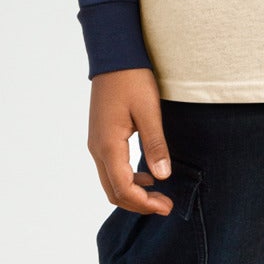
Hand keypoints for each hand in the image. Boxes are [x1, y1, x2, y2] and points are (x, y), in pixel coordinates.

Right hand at [88, 67, 173, 212]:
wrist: (113, 57)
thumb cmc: (132, 80)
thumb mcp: (149, 111)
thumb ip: (155, 145)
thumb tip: (162, 176)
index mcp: (109, 145)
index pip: (123, 188)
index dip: (144, 203)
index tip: (167, 207)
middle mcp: (97, 148)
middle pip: (113, 191)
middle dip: (139, 204)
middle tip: (166, 206)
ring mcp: (96, 143)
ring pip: (110, 181)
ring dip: (133, 194)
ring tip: (159, 195)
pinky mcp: (100, 137)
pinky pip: (110, 168)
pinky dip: (127, 180)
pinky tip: (147, 176)